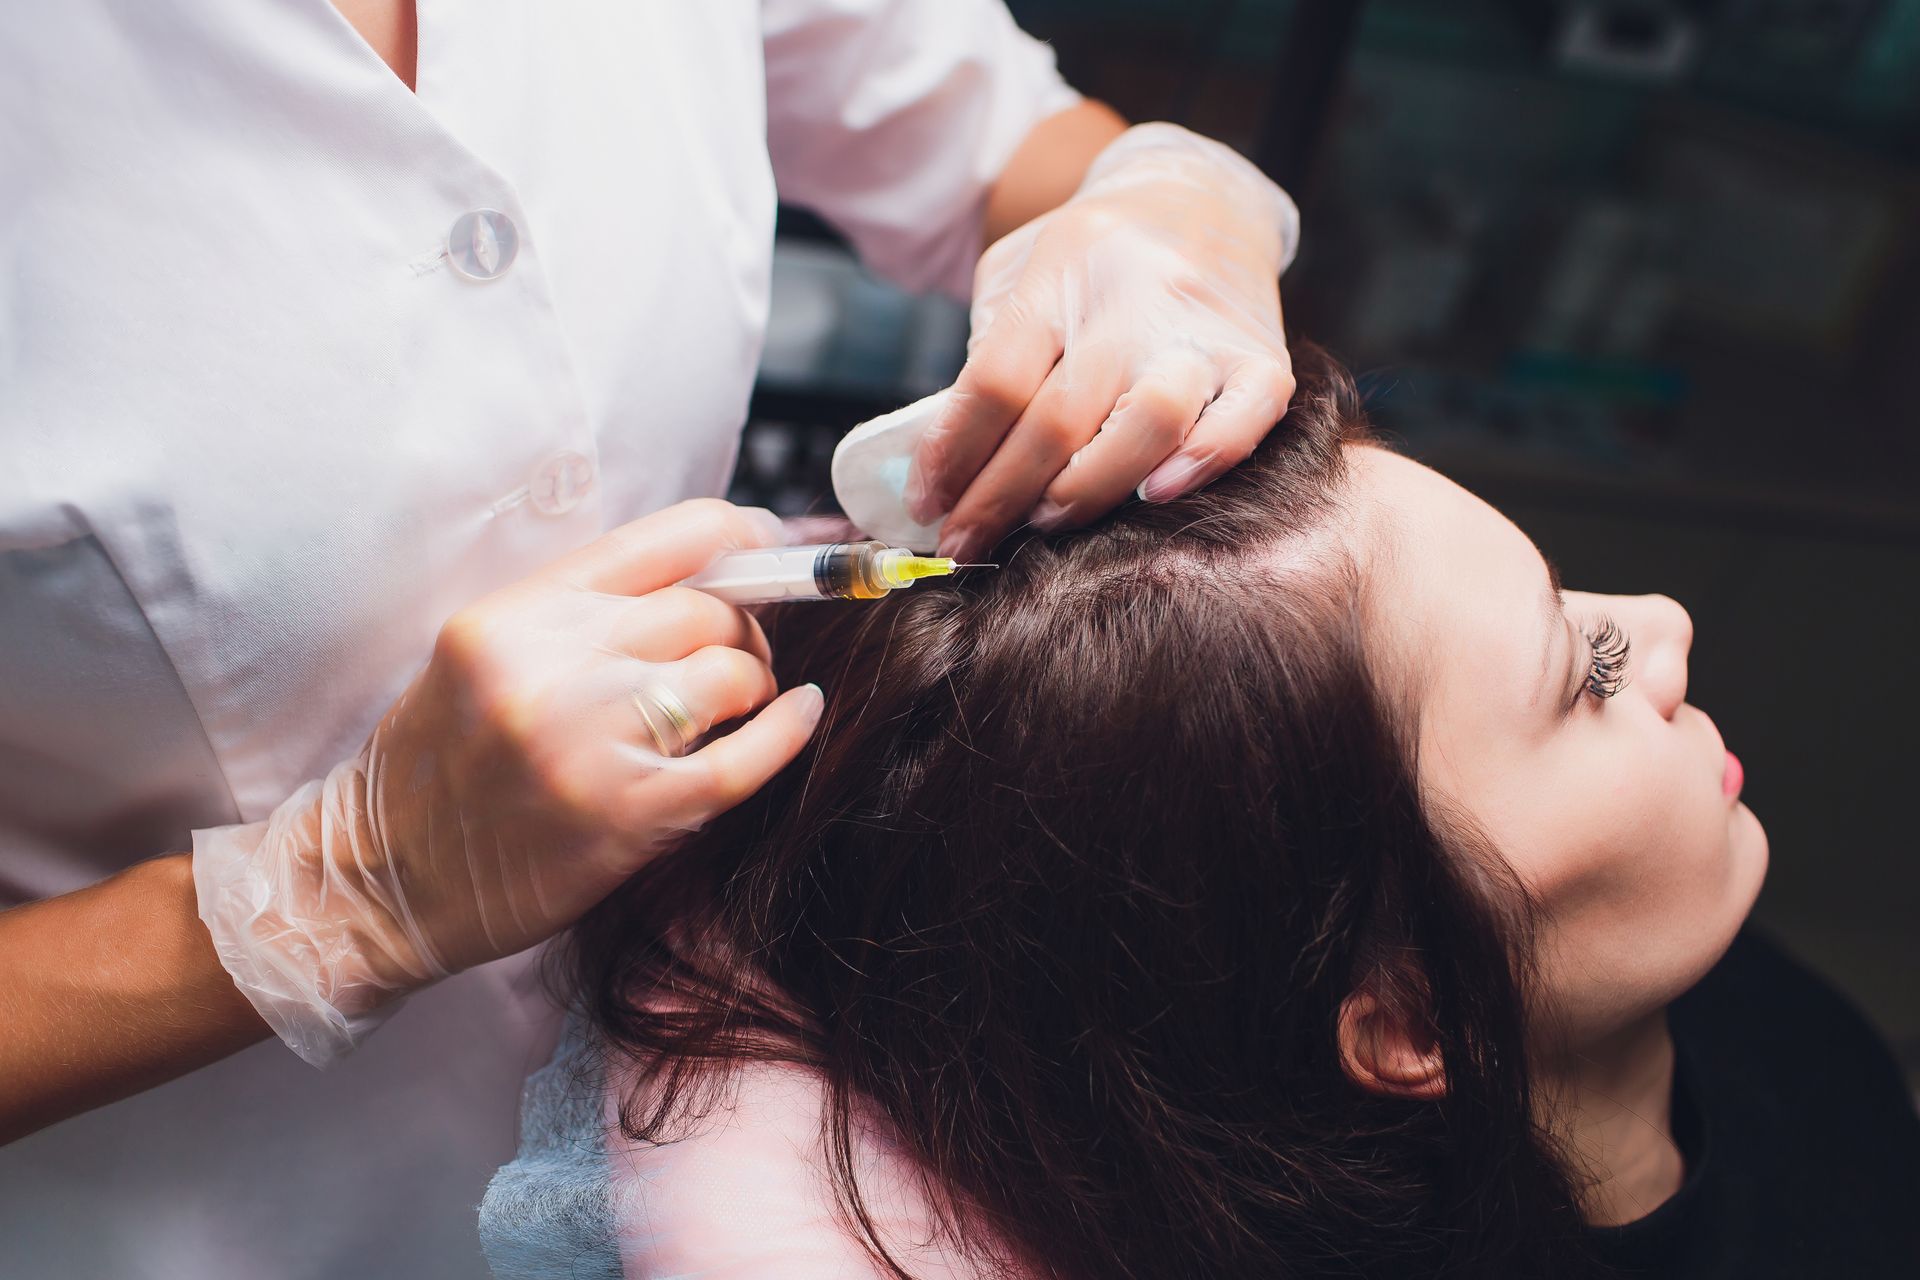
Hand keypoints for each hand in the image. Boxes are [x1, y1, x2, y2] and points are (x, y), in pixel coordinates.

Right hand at [191, 500, 824, 1064]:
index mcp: (515, 616)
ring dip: (751, 684)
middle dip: (740, 627)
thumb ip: (584, 611)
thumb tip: (713, 569)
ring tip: (733, 704)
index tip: (763, 546)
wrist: (377, 880)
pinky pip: (742, 761)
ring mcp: (590, 746)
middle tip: (734, 654)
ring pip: (730, 675)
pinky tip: (799, 715)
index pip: (666, 539)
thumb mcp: (485, 655)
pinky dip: (785, 733)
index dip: (738, 536)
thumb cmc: (440, 763)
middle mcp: (552, 669)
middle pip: (707, 610)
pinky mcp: (627, 819)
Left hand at [905, 124, 1299, 562]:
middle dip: (999, 498)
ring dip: (1087, 489)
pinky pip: (1243, 423)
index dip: (952, 455)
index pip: (995, 380)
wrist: (1199, 196)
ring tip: (1046, 521)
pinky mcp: (1262, 359)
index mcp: (1059, 271)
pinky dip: (1200, 465)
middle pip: (1059, 417)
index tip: (927, 506)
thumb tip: (944, 467)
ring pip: (1149, 421)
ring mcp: (1201, 329)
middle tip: (966, 542)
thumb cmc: (1088, 260)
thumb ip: (988, 356)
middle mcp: (1133, 298)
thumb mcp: (1018, 277)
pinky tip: (1155, 496)